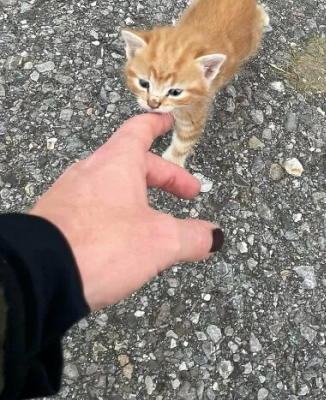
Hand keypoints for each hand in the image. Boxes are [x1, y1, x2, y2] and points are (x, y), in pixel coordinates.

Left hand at [30, 113, 221, 310]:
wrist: (39, 277)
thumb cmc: (100, 246)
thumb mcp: (159, 242)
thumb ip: (190, 237)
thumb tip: (213, 236)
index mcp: (117, 162)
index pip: (140, 130)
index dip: (158, 125)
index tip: (168, 122)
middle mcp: (90, 171)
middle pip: (129, 161)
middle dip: (160, 177)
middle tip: (184, 194)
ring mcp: (67, 195)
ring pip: (108, 185)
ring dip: (134, 197)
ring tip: (152, 221)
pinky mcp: (53, 220)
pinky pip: (88, 207)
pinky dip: (110, 214)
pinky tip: (118, 239)